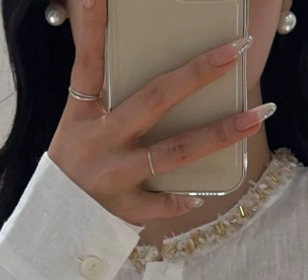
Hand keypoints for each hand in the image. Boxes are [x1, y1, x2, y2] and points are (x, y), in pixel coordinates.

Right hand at [47, 0, 273, 225]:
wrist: (53, 223)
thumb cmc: (73, 165)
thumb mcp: (77, 124)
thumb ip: (101, 93)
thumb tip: (128, 55)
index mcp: (83, 114)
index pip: (88, 63)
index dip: (93, 28)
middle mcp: (100, 140)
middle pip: (154, 99)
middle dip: (197, 73)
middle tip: (234, 50)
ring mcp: (113, 175)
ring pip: (172, 152)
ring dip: (217, 134)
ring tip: (254, 117)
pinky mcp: (122, 208)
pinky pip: (159, 204)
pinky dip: (179, 201)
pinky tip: (201, 194)